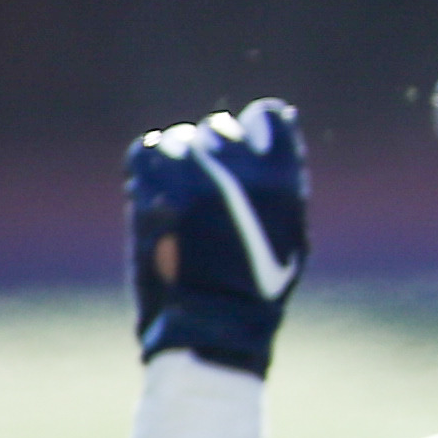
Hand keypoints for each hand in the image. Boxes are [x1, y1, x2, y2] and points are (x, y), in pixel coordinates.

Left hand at [129, 99, 312, 372]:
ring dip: (181, 160)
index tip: (248, 154)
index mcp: (280, 174)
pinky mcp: (153, 192)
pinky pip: (146, 151)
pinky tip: (157, 188)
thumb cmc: (258, 286)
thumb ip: (283, 178)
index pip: (266, 115)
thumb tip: (281, 123)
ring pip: (180, 139)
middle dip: (216, 152)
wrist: (213, 322)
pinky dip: (151, 164)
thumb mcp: (291, 229)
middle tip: (209, 188)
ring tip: (180, 194)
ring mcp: (191, 176)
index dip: (256, 132)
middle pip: (221, 128)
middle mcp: (237, 166)